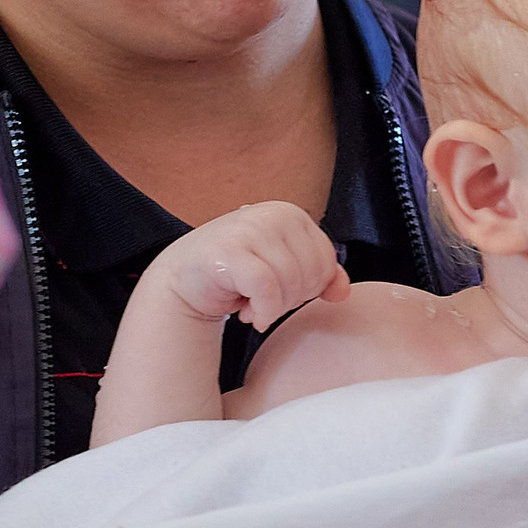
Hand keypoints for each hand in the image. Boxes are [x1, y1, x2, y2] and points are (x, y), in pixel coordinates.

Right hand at [93, 203, 349, 443]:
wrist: (184, 279)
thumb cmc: (234, 273)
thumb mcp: (282, 268)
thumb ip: (317, 275)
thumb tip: (343, 290)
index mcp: (289, 213)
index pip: (325, 260)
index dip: (309, 288)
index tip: (284, 292)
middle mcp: (270, 214)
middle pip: (309, 273)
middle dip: (291, 299)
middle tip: (266, 301)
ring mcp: (248, 229)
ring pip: (290, 283)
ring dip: (274, 308)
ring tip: (254, 306)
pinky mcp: (229, 251)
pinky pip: (267, 290)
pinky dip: (263, 311)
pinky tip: (248, 314)